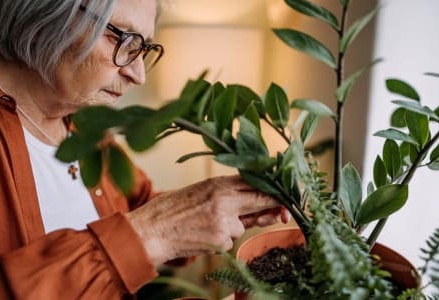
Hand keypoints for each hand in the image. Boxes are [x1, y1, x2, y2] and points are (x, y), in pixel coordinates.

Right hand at [126, 175, 283, 264]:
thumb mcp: (199, 191)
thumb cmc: (171, 210)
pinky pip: (230, 241)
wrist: (150, 231)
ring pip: (242, 226)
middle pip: (260, 200)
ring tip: (204, 225)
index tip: (288, 193)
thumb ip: (227, 194)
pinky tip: (201, 236)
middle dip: (272, 208)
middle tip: (283, 213)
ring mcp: (223, 220)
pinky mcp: (220, 240)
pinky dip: (220, 241)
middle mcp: (224, 199)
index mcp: (218, 182)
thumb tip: (255, 198)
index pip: (255, 182)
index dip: (274, 188)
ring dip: (232, 228)